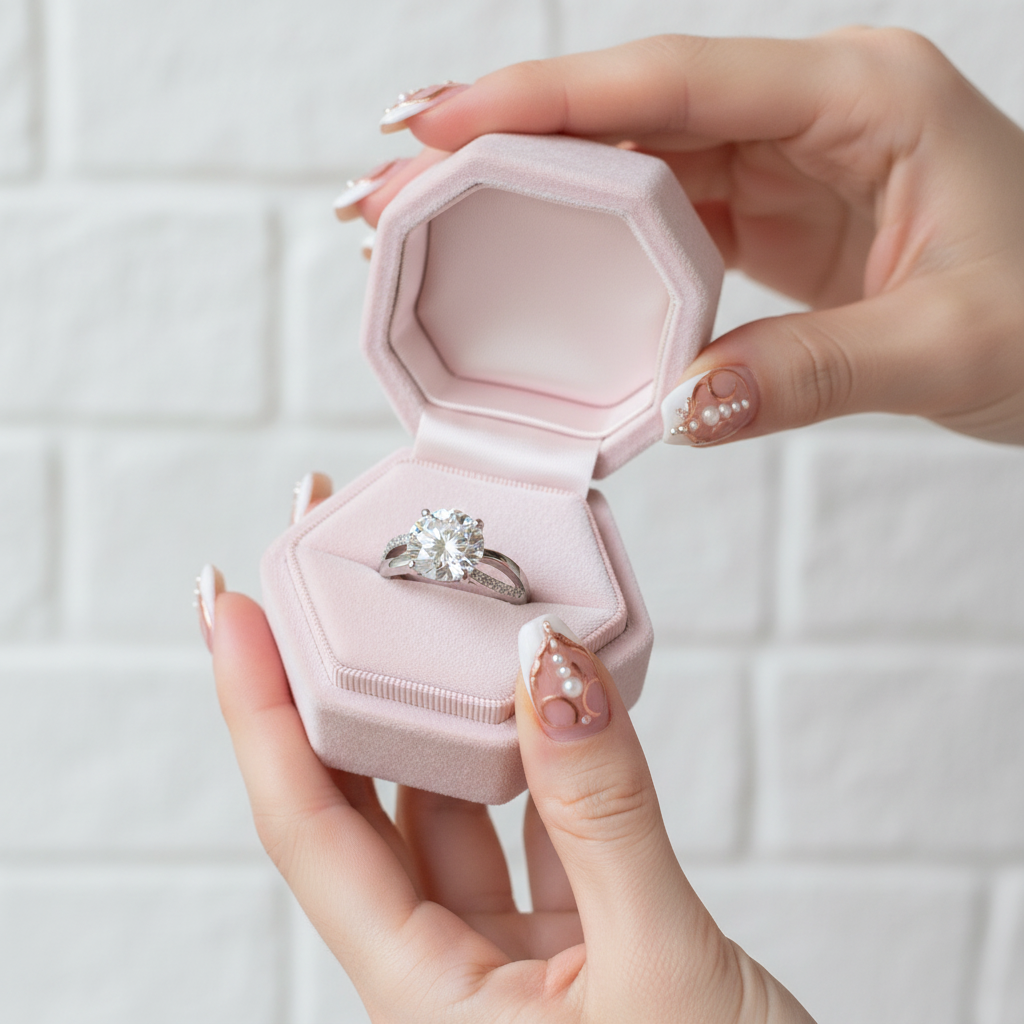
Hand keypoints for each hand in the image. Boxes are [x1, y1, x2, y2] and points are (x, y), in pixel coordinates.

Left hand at [210, 588, 813, 1022]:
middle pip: (362, 799)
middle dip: (333, 679)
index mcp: (427, 1002)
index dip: (262, 707)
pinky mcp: (579, 935)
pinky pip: (539, 820)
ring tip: (433, 609)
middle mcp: (448, 970)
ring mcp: (512, 951)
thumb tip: (552, 665)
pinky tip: (548, 686)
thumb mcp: (659, 970)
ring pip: (455, 802)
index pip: (309, 828)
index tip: (234, 604)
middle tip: (327, 569)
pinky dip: (545, 751)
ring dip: (445, 708)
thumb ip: (604, 813)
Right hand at [357, 30, 1023, 446]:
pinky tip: (524, 256)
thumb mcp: (952, 344)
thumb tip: (680, 410)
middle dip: (499, 148)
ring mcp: (784, 164)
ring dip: (527, 194)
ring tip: (428, 221)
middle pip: (626, 117)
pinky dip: (583, 240)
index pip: (675, 83)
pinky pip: (658, 220)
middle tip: (390, 186)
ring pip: (629, 165)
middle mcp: (808, 111)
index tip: (438, 129)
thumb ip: (814, 372)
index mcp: (859, 95)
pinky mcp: (769, 219)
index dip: (547, 102)